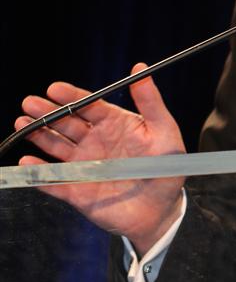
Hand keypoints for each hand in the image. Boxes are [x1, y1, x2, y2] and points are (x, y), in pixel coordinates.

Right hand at [15, 65, 185, 254]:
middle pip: (65, 122)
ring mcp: (84, 165)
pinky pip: (54, 181)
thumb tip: (141, 70)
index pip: (87, 105)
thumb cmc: (166, 169)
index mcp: (112, 124)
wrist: (162, 211)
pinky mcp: (77, 190)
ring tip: (23, 124)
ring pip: (55, 146)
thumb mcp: (164, 133)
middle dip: (46, 112)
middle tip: (30, 103)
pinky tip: (28, 163)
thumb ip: (151, 103)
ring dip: (38, 135)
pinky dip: (39, 173)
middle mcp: (94, 141)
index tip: (55, 89)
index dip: (71, 96)